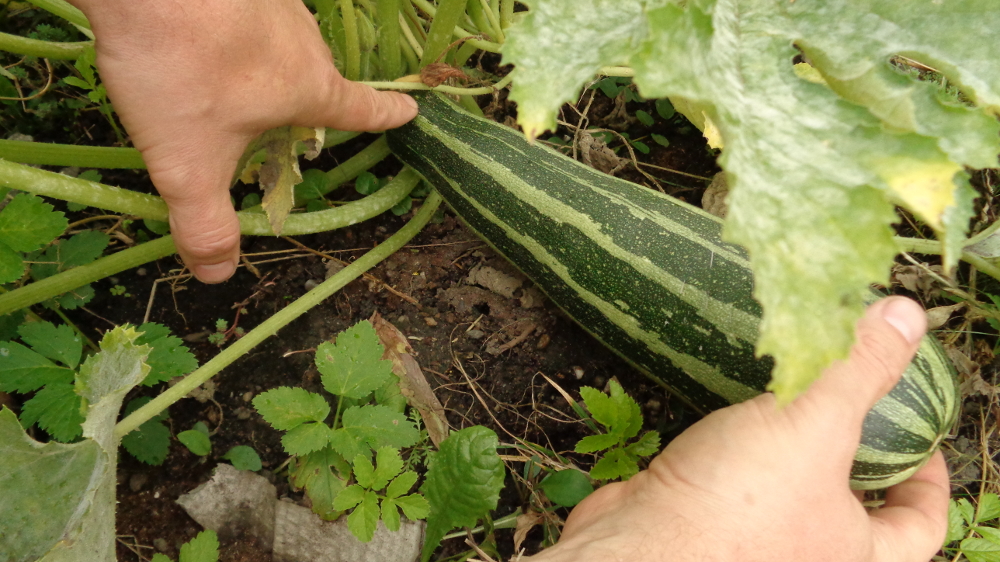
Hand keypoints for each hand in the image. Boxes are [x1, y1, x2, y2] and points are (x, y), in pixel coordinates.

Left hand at [67, 0, 417, 281]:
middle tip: (266, 118)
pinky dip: (231, 28)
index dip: (386, 116)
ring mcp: (273, 0)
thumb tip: (218, 275)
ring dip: (263, 60)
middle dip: (301, 97)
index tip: (410, 111)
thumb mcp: (188, 165)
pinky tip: (200, 33)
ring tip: (224, 74)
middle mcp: (302, 40)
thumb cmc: (183, 72)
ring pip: (281, 40)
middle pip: (315, 75)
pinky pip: (247, 10)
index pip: (361, 108)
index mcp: (309, 89)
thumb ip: (205, 222)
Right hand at [532, 297, 948, 561]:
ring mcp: (752, 539)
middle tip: (856, 406)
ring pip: (790, 491)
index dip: (931, 483)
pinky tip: (730, 406)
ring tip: (792, 394)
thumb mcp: (814, 426)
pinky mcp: (703, 515)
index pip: (918, 526)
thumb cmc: (738, 505)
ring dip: (793, 447)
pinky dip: (738, 445)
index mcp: (852, 551)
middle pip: (854, 509)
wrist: (641, 544)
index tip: (926, 441)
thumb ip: (860, 370)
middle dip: (858, 459)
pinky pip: (735, 481)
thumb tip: (908, 315)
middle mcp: (807, 552)